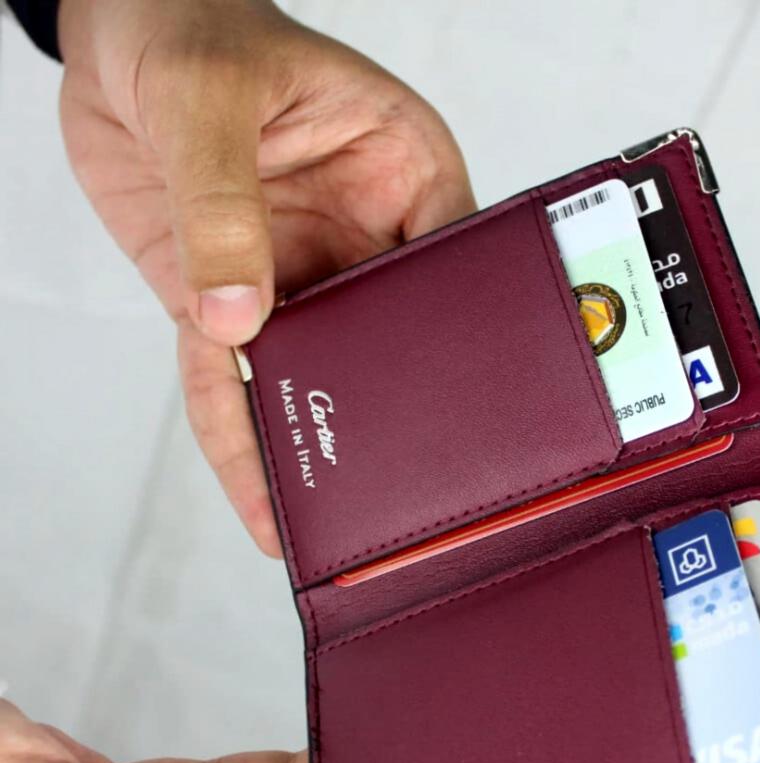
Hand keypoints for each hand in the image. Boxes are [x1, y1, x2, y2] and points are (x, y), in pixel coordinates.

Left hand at [57, 0, 475, 556]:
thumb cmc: (188, 28)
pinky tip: (257, 491)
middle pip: (386, 340)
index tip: (450, 411)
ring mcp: (299, 273)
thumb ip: (223, 206)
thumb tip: (238, 318)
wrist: (111, 36)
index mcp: (400, 177)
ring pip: (315, 374)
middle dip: (382, 411)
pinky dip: (240, 434)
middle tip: (390, 490)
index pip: (448, 272)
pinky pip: (238, 380)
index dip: (452, 341)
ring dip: (311, 439)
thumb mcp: (210, 102)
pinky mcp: (231, 301)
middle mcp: (361, 236)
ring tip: (324, 521)